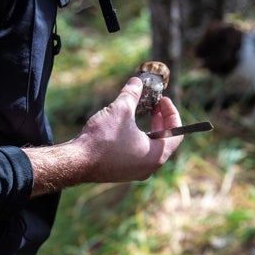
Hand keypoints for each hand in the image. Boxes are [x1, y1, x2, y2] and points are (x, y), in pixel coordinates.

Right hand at [25, 77, 182, 195]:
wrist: (77, 161)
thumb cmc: (102, 138)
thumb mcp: (120, 110)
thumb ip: (132, 94)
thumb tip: (137, 81)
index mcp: (156, 155)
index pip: (177, 134)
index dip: (172, 113)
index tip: (162, 100)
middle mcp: (149, 167)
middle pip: (164, 141)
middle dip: (160, 119)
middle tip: (153, 103)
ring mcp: (134, 172)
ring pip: (149, 147)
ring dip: (147, 128)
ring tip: (139, 111)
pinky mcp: (121, 172)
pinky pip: (136, 153)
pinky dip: (135, 138)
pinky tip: (124, 126)